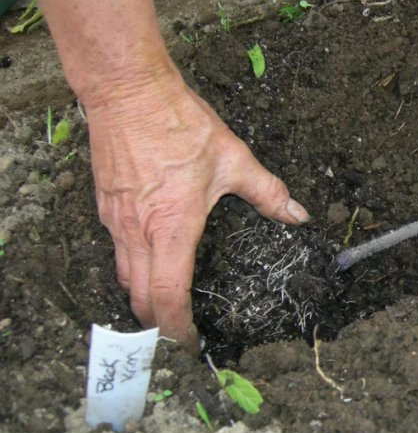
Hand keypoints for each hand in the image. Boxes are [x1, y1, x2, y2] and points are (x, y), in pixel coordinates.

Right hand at [85, 72, 308, 350]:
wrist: (126, 90)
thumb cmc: (177, 123)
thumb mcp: (233, 158)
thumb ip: (267, 192)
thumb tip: (296, 214)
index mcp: (171, 227)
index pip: (167, 296)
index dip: (177, 328)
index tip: (191, 342)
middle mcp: (137, 231)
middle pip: (139, 298)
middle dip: (158, 323)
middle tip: (181, 330)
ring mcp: (116, 220)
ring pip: (124, 276)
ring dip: (144, 297)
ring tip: (167, 304)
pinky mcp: (105, 206)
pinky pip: (116, 251)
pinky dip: (133, 268)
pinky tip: (152, 259)